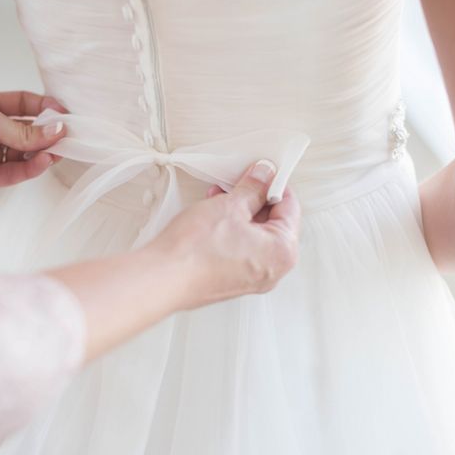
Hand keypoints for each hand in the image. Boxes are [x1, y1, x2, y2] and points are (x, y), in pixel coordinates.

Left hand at [0, 90, 66, 204]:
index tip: (64, 114)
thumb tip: (56, 131)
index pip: (21, 104)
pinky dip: (30, 169)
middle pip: (25, 131)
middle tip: (69, 136)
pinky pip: (13, 174)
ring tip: (60, 151)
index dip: (43, 108)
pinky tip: (44, 162)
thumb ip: (22, 129)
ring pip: (22, 154)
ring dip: (42, 152)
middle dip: (47, 133)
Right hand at [150, 159, 300, 307]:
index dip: (275, 185)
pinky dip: (230, 231)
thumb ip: (253, 188)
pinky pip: (239, 249)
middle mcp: (271, 271)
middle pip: (273, 223)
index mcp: (283, 252)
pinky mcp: (230, 281)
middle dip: (254, 199)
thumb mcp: (230, 206)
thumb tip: (263, 176)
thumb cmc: (197, 250)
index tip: (263, 173)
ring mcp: (251, 279)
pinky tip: (212, 215)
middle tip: (238, 183)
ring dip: (239, 213)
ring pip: (254, 236)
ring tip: (218, 197)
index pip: (290, 208)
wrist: (164, 278)